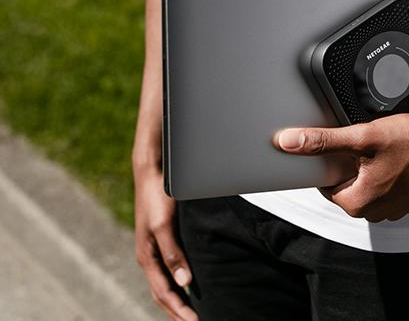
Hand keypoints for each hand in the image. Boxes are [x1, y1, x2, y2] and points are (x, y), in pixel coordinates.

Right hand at [134, 164, 197, 320]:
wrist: (152, 172)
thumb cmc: (156, 196)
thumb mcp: (164, 225)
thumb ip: (173, 253)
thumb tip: (183, 281)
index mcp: (147, 257)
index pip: (164, 293)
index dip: (179, 311)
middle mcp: (149, 256)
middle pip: (162, 293)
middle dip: (177, 312)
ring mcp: (154, 249)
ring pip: (164, 283)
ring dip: (176, 300)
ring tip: (191, 313)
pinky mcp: (161, 239)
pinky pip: (168, 269)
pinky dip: (177, 283)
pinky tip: (188, 284)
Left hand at [271, 113, 408, 221]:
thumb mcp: (363, 136)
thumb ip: (324, 141)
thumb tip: (290, 142)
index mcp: (358, 204)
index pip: (325, 186)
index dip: (330, 163)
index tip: (340, 147)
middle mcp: (376, 213)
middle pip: (346, 187)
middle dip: (351, 166)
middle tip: (366, 144)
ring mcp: (394, 209)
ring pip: (367, 187)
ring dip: (369, 169)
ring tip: (384, 149)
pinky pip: (386, 188)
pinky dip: (387, 173)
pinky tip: (397, 156)